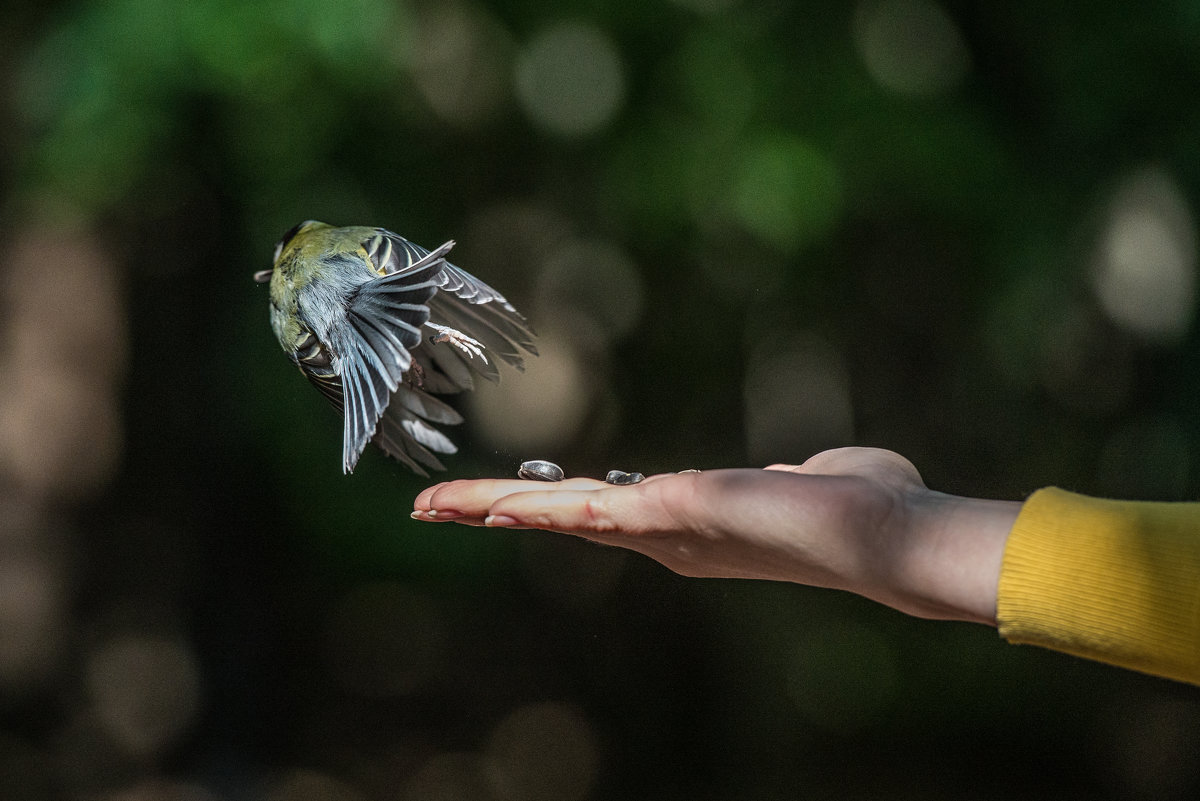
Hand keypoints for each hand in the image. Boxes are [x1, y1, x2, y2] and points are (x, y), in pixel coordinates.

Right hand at [412, 448, 1019, 624]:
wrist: (888, 531)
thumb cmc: (862, 506)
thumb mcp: (808, 481)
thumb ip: (792, 475)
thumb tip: (812, 471)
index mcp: (686, 527)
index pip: (596, 514)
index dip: (541, 508)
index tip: (496, 505)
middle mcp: (665, 538)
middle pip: (562, 519)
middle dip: (494, 512)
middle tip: (430, 509)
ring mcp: (665, 529)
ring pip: (562, 513)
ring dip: (495, 508)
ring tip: (434, 507)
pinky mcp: (676, 510)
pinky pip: (593, 508)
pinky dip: (537, 507)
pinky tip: (490, 507)